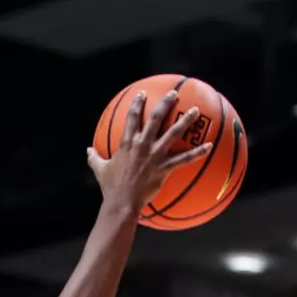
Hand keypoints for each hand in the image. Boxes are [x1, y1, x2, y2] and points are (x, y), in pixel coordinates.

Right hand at [87, 89, 212, 211]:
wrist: (121, 202)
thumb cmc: (110, 187)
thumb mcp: (100, 169)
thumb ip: (94, 157)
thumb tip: (87, 150)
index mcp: (127, 143)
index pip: (132, 117)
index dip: (137, 104)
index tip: (142, 94)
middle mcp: (142, 144)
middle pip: (156, 118)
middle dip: (165, 103)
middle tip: (174, 94)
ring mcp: (154, 155)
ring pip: (173, 133)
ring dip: (186, 121)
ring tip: (196, 111)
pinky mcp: (164, 168)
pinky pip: (184, 159)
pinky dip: (198, 153)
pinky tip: (209, 146)